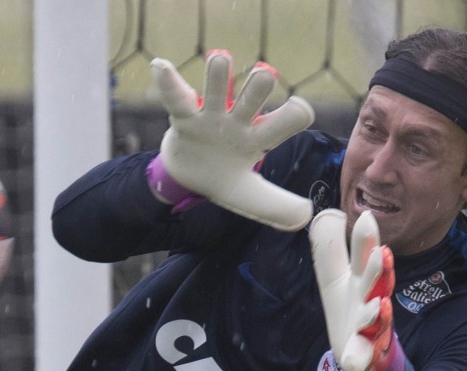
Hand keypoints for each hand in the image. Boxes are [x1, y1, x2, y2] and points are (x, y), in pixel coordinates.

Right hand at [149, 50, 315, 230]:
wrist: (188, 178)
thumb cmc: (224, 177)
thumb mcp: (249, 196)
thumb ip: (276, 205)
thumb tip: (306, 215)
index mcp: (259, 136)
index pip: (286, 120)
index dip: (295, 114)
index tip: (300, 110)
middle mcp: (238, 120)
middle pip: (252, 97)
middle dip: (258, 86)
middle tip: (264, 77)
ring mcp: (210, 116)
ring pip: (214, 90)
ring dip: (217, 75)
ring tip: (219, 60)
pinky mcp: (184, 117)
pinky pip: (175, 98)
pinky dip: (167, 81)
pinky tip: (159, 65)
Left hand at [310, 209, 396, 370]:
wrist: (360, 351)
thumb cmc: (351, 308)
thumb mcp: (336, 278)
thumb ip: (331, 249)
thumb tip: (326, 215)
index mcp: (363, 281)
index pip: (366, 258)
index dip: (367, 240)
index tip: (367, 218)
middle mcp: (371, 301)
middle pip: (377, 285)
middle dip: (380, 271)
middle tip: (381, 254)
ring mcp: (371, 329)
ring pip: (376, 320)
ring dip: (378, 313)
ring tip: (379, 305)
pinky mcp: (363, 353)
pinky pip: (365, 354)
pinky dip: (363, 354)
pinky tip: (360, 352)